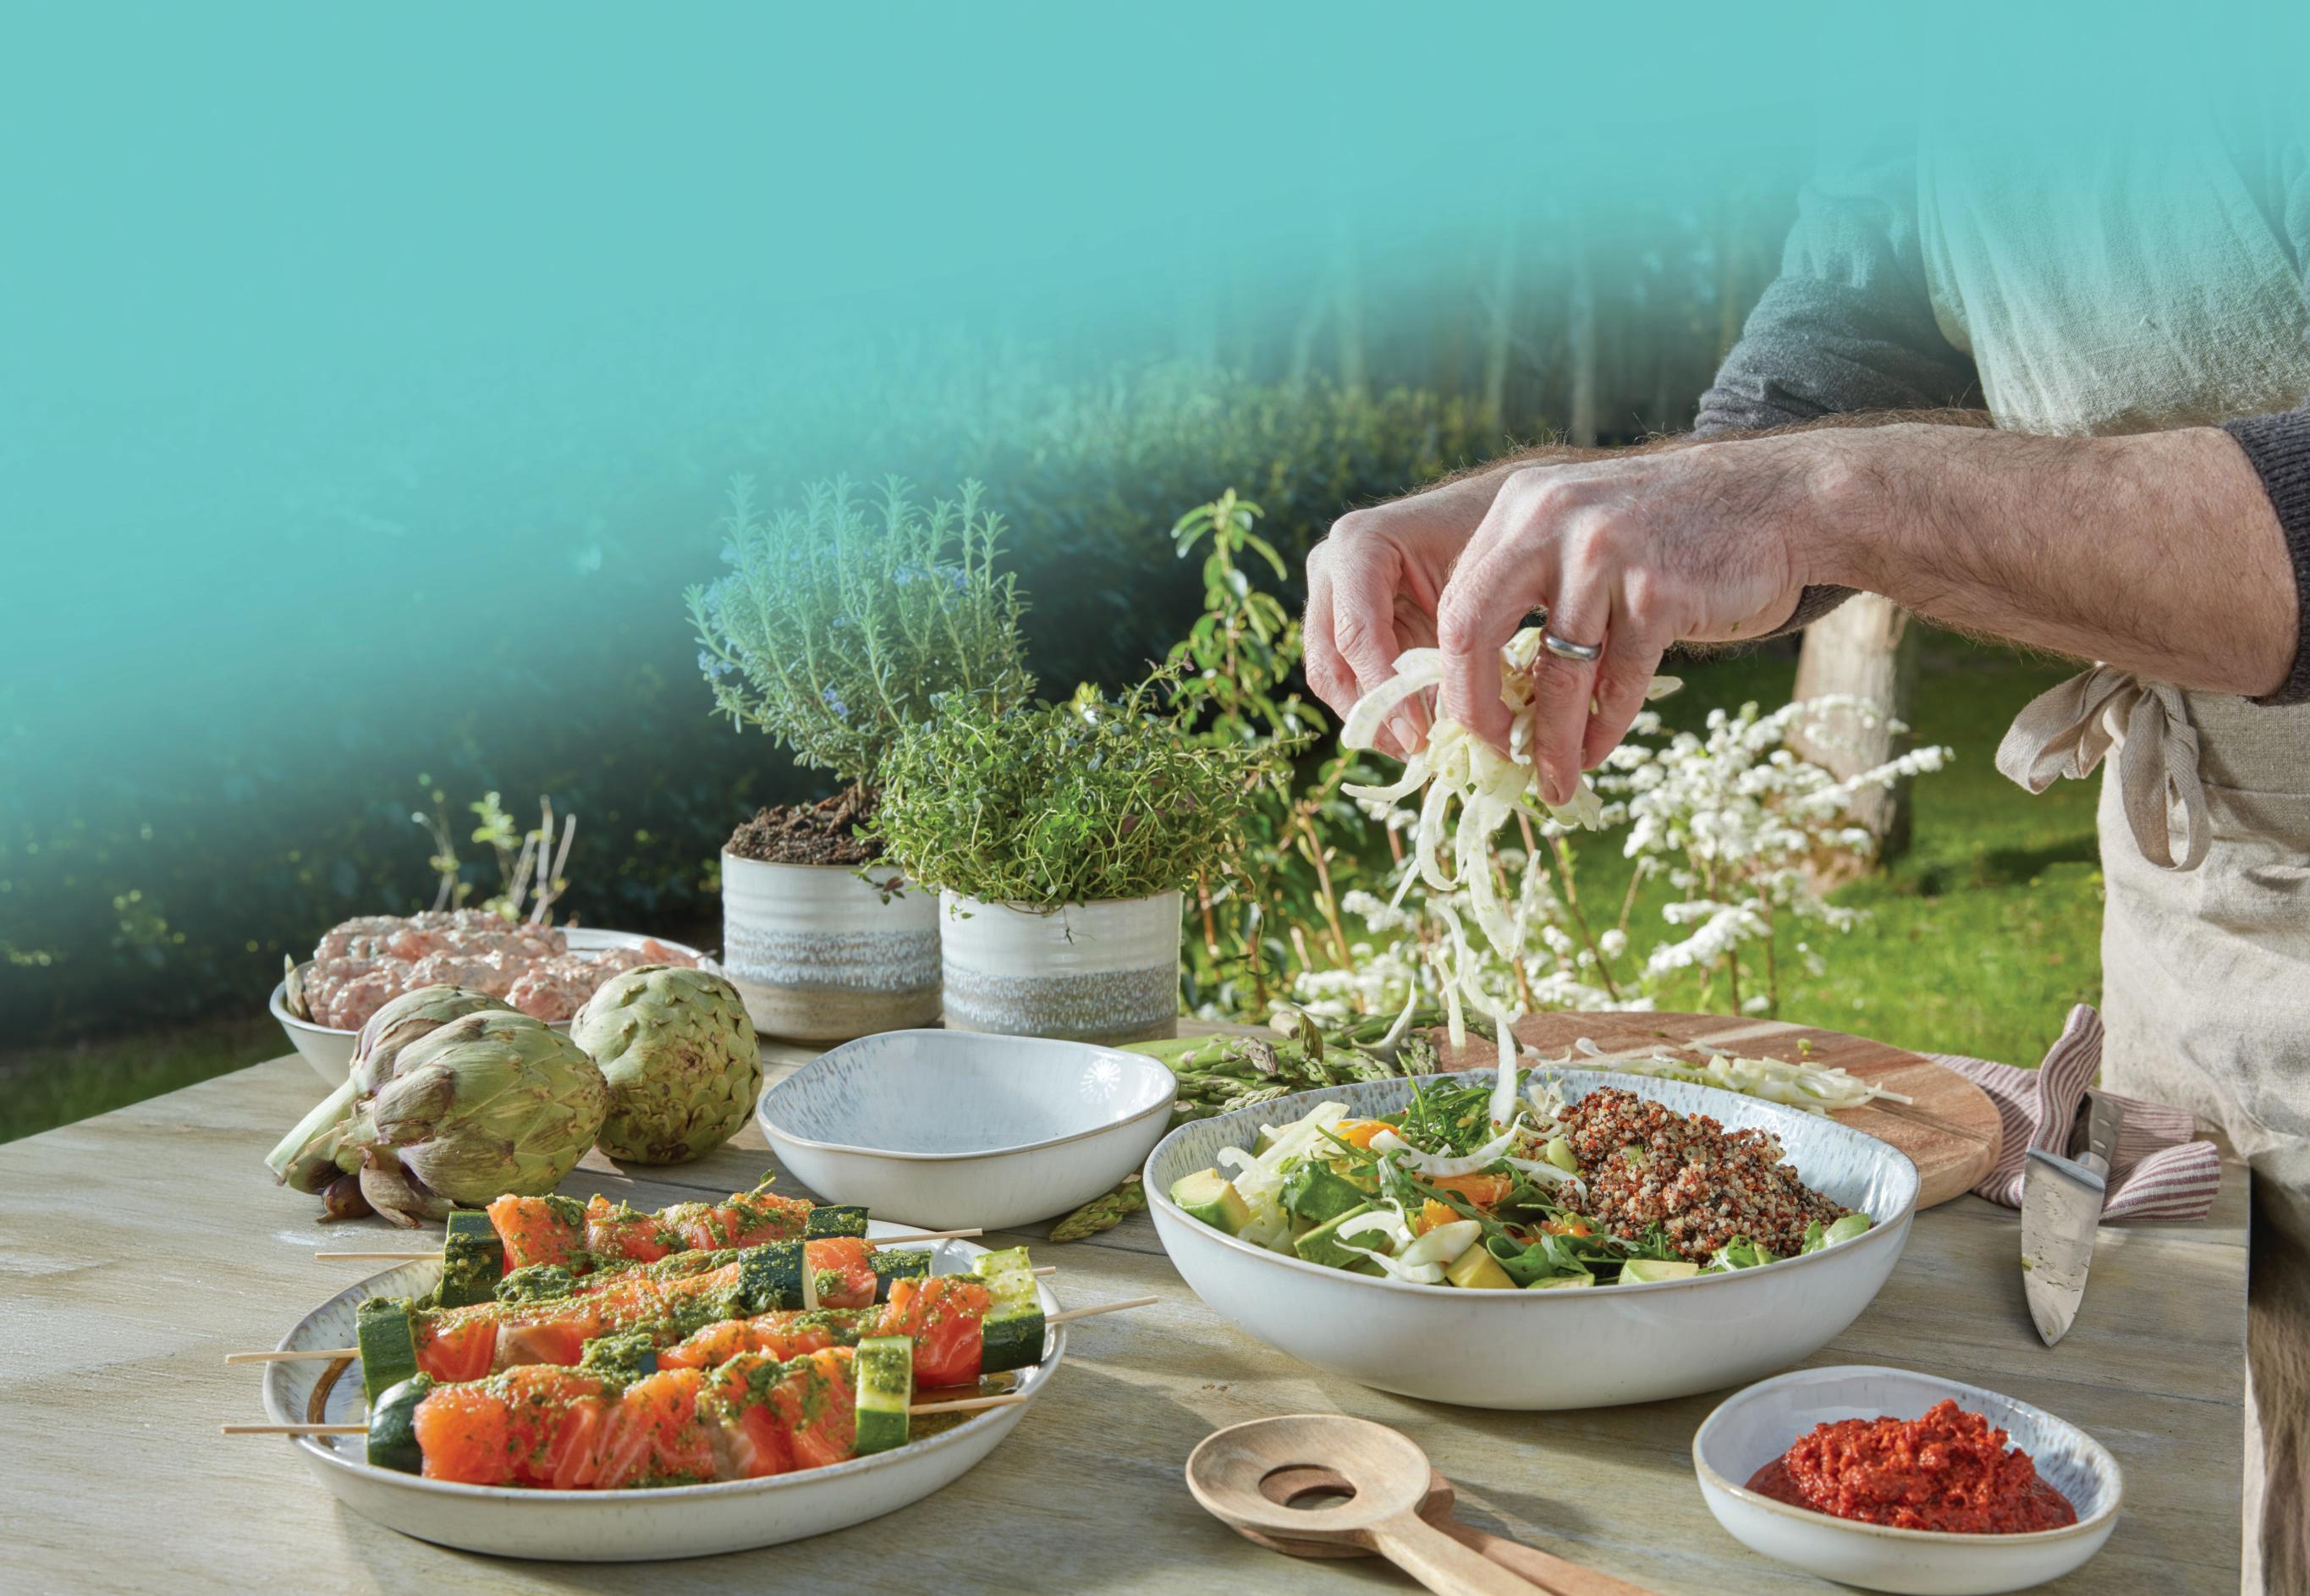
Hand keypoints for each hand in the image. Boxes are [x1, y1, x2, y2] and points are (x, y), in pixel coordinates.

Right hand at [1302, 473, 1502, 757]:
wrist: (1496, 516)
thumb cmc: (1495, 542)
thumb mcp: (1480, 590)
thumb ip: (1455, 647)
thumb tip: (1447, 729)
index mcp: (1358, 543)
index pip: (1357, 634)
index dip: (1386, 692)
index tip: (1421, 739)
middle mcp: (1328, 566)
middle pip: (1329, 662)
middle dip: (1372, 714)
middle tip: (1417, 753)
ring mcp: (1326, 594)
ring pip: (1328, 676)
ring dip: (1369, 720)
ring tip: (1417, 750)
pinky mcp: (1337, 621)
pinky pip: (1342, 677)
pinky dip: (1374, 708)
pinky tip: (1412, 731)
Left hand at [1436, 436, 1818, 802]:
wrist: (1781, 499)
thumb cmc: (1677, 530)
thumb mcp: (1585, 528)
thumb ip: (1531, 582)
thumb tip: (1484, 685)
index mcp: (1521, 505)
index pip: (1455, 599)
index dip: (1452, 672)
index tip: (1468, 719)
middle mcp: (1550, 520)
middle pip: (1471, 629)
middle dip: (1474, 706)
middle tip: (1489, 750)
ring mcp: (1604, 553)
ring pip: (1554, 673)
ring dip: (1551, 740)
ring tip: (1552, 780)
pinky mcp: (1657, 592)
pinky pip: (1616, 682)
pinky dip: (1604, 728)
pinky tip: (1597, 751)